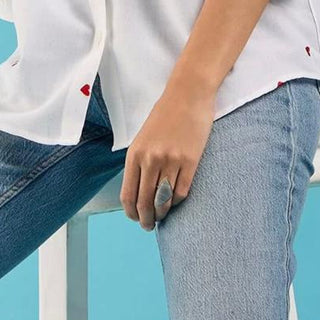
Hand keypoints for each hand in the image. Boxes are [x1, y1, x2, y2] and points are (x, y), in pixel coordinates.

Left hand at [120, 79, 215, 230]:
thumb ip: (140, 162)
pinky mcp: (190, 161)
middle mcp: (150, 159)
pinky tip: (176, 200)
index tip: (135, 218)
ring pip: (163, 201)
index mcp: (135, 154)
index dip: (131, 212)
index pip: (128, 194)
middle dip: (146, 219)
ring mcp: (171, 161)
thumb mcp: (144, 137)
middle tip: (149, 225)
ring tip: (163, 215)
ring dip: (162, 213)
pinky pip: (181, 192)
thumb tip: (140, 191)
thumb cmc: (166, 114)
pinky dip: (177, 201)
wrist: (188, 94)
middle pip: (144, 202)